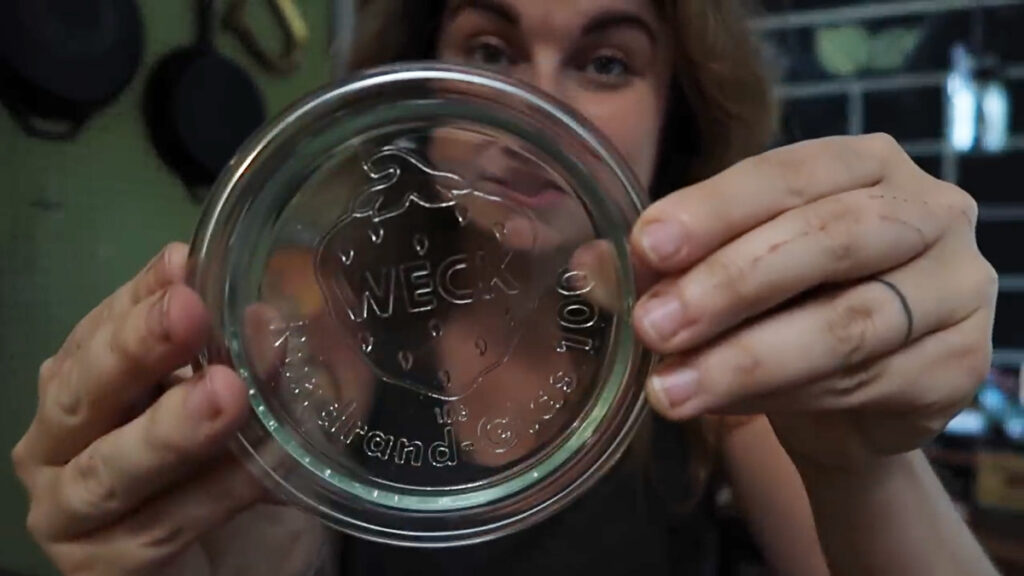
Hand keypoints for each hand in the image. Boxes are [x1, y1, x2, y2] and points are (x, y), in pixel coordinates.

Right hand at [11, 243, 325, 575]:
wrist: (229, 562)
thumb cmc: (215, 469)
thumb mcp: (227, 398)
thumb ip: (233, 357)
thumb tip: (266, 312)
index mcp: (78, 391)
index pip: (96, 334)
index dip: (138, 299)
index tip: (187, 264)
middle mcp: (56, 448)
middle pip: (80, 395)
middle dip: (135, 350)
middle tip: (190, 313)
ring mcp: (70, 515)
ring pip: (110, 471)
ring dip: (172, 430)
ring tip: (228, 394)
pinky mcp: (103, 572)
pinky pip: (164, 527)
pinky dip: (220, 491)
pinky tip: (266, 463)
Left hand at [629, 134, 998, 470]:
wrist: (850, 398)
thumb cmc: (783, 309)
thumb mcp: (720, 275)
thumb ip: (664, 267)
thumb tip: (588, 267)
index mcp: (865, 163)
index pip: (787, 174)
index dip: (715, 209)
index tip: (647, 246)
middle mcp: (927, 210)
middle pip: (829, 238)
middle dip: (730, 285)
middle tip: (654, 327)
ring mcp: (958, 286)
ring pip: (849, 321)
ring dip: (748, 359)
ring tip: (670, 389)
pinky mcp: (961, 363)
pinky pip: (869, 381)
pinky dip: (789, 397)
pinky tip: (728, 407)